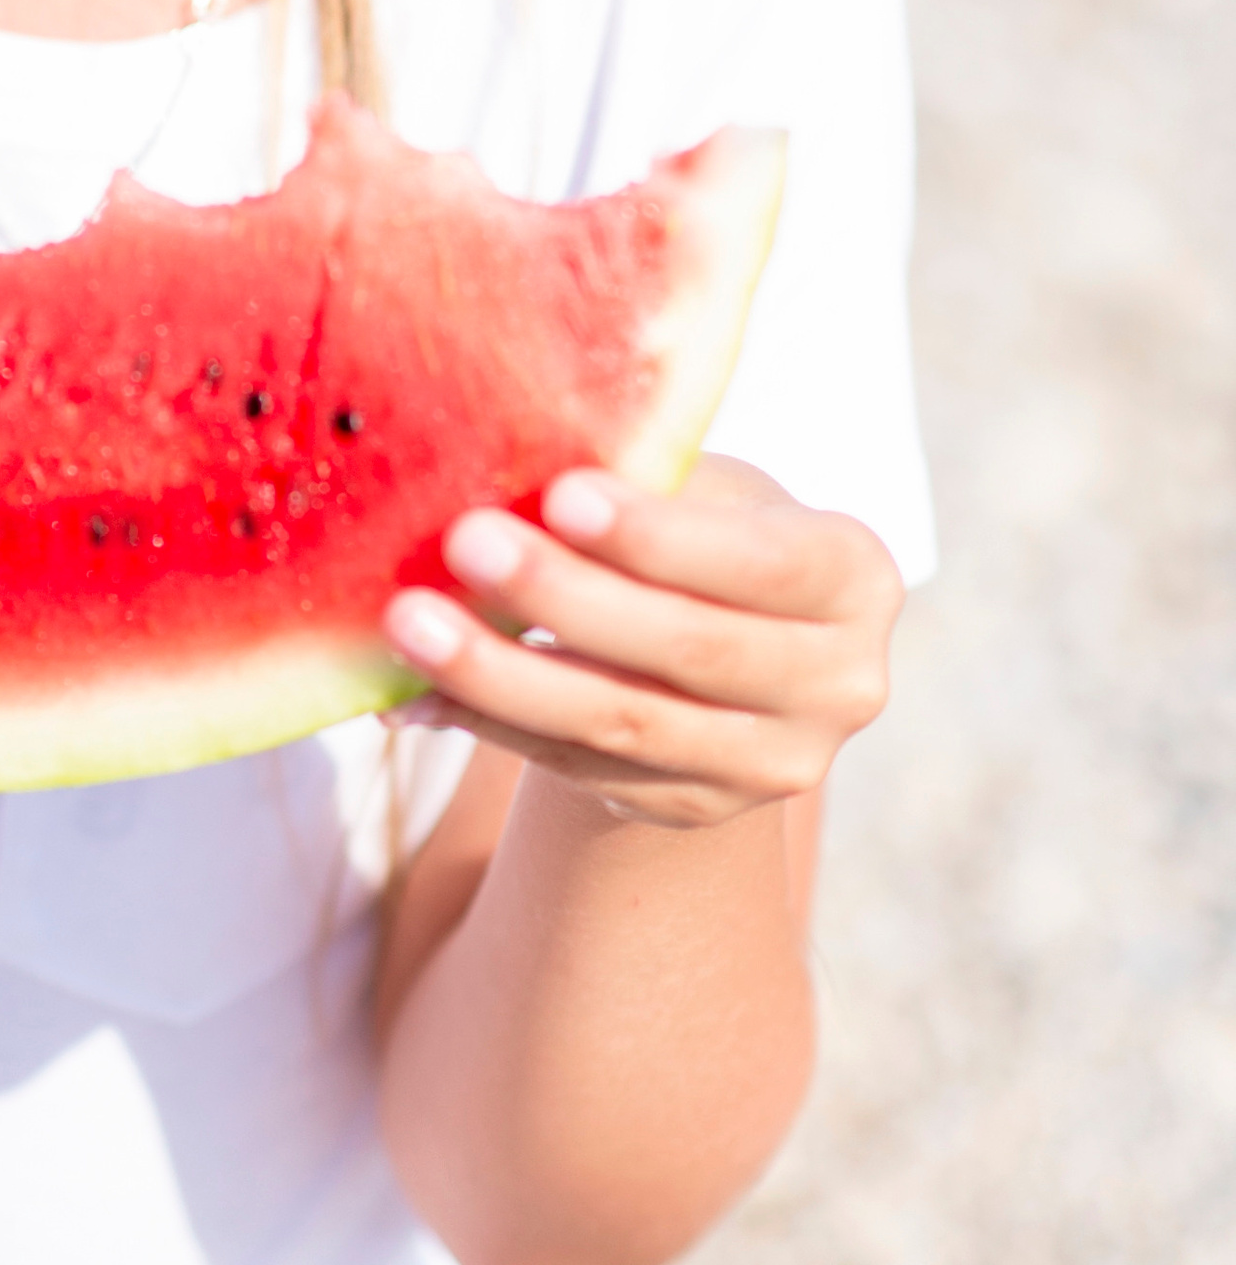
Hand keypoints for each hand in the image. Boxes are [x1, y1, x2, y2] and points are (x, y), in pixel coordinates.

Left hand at [382, 455, 899, 831]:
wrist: (721, 647)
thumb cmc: (703, 529)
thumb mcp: (705, 487)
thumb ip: (646, 477)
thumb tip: (511, 457)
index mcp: (855, 576)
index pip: (761, 560)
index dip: (659, 536)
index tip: (559, 493)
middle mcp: (838, 683)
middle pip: (687, 648)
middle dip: (564, 596)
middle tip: (462, 542)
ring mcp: (771, 763)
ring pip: (621, 722)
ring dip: (501, 675)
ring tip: (408, 624)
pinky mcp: (692, 807)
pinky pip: (575, 766)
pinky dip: (486, 722)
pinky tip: (411, 691)